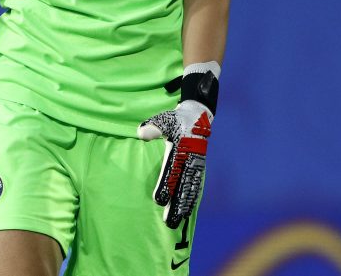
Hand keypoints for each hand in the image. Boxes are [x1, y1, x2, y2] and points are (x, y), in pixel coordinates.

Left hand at [138, 99, 212, 227]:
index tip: (159, 200)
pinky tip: (186, 212)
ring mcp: (196, 166)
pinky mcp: (199, 169)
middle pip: (182, 186)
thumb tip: (141, 133)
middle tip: (167, 221)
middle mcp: (190, 160)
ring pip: (190, 190)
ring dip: (183, 207)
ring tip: (175, 222)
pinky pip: (196, 187)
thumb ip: (153, 127)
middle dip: (175, 205)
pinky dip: (191, 200)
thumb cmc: (176, 120)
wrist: (197, 116)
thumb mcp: (164, 119)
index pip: (172, 171)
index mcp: (181, 149)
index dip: (166, 186)